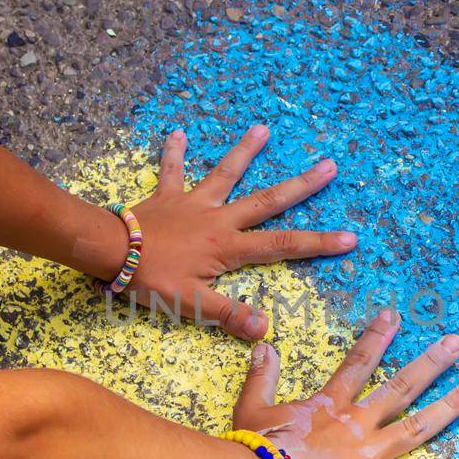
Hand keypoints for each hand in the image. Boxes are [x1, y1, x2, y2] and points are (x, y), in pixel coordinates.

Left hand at [127, 125, 355, 339]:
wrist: (109, 251)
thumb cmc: (151, 280)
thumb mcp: (191, 305)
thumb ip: (229, 316)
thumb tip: (266, 330)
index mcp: (228, 247)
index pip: (282, 247)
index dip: (317, 244)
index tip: (349, 237)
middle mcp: (218, 218)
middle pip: (266, 201)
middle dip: (300, 186)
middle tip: (329, 166)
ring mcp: (192, 203)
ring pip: (224, 174)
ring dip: (244, 152)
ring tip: (263, 128)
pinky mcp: (166, 196)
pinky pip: (171, 170)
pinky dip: (173, 152)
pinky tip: (176, 132)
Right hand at [231, 309, 458, 458]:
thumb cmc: (252, 448)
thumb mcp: (252, 406)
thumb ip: (262, 376)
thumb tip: (264, 345)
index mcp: (329, 405)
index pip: (358, 363)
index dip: (376, 338)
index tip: (394, 315)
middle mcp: (355, 424)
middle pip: (400, 388)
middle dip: (430, 363)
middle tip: (457, 342)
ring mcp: (367, 453)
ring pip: (417, 427)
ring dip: (449, 407)